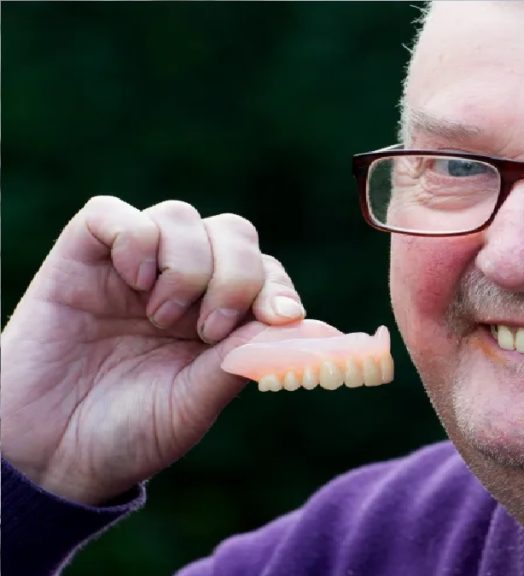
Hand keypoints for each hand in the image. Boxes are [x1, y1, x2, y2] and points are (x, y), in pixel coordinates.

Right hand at [0, 196, 305, 504]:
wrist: (50, 455)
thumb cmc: (130, 432)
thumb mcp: (199, 400)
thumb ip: (250, 357)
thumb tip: (320, 329)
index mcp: (219, 316)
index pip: (265, 272)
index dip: (278, 287)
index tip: (282, 318)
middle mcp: (181, 283)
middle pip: (233, 232)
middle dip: (236, 275)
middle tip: (209, 328)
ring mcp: (132, 267)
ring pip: (180, 216)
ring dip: (186, 263)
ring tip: (163, 316)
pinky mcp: (81, 258)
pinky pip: (114, 213)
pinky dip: (135, 236)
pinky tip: (134, 279)